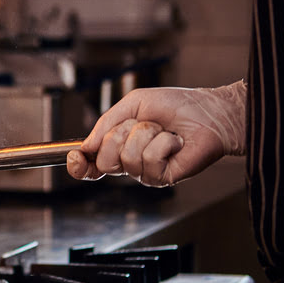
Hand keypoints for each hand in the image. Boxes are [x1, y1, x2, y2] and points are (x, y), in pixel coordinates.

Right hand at [67, 81, 246, 186]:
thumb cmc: (175, 105)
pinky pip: (149, 160)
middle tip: (140, 125)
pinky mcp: (164, 178)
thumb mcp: (132, 104)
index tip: (75, 156)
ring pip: (128, 158)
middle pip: (105, 160)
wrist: (207, 111)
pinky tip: (174, 141)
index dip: (79, 163)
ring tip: (163, 131)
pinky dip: (163, 142)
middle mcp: (131, 163)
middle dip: (120, 135)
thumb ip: (106, 123)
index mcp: (120, 146)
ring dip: (146, 134)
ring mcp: (147, 173)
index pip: (92, 164)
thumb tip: (86, 145)